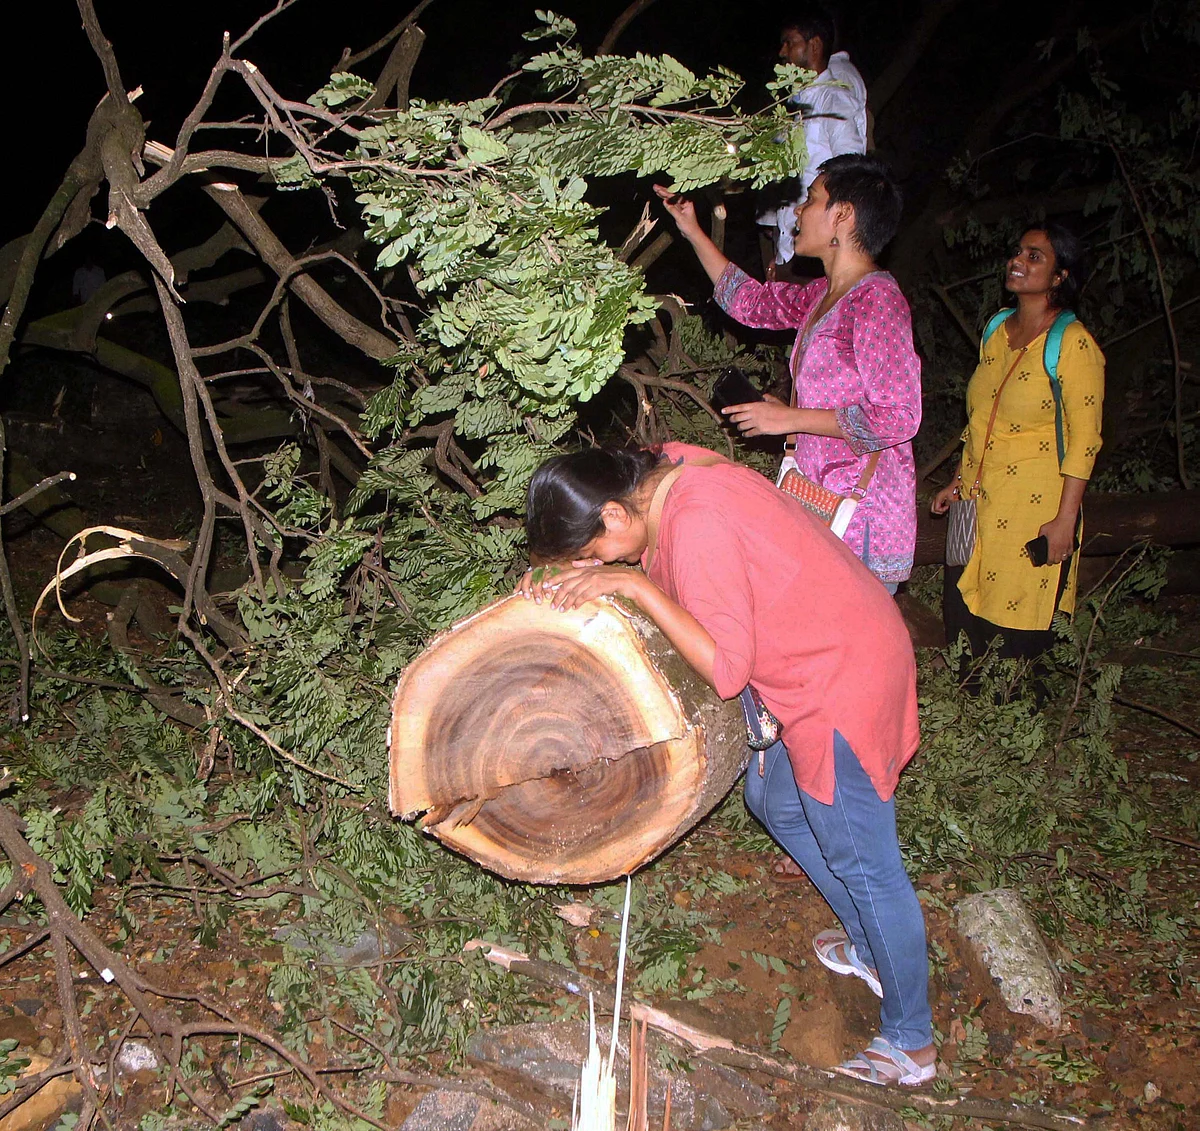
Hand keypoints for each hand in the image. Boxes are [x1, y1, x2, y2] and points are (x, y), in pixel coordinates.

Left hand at [517, 561, 643, 610]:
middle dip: (558, 595)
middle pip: (567, 584)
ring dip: (566, 601)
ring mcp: (593, 580)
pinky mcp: (599, 587)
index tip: (545, 585)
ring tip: (561, 609)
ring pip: (575, 592)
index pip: (566, 573)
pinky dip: (578, 602)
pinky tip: (574, 607)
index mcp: (586, 569)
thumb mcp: (598, 569)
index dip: (554, 579)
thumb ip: (585, 567)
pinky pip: (585, 596)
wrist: (629, 581)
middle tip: (552, 604)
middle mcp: (587, 573)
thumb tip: (573, 564)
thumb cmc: (613, 577)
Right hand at [653, 184, 702, 241]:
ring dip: (663, 194)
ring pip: (671, 198)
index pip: (675, 196)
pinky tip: (661, 196)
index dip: (666, 192)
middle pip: (672, 195)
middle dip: (663, 191)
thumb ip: (672, 209)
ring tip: (656, 189)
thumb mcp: (680, 218)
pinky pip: (670, 203)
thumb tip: (664, 201)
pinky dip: (665, 200)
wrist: (692, 234)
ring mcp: (680, 206)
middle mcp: (684, 202)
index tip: (659, 189)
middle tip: (655, 187)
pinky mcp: (678, 210)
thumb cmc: (689, 227)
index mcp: (687, 202)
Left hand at [721, 393, 794, 436]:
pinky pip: (749, 433)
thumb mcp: (774, 401)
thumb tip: (763, 396)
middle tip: (731, 421)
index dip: (730, 409)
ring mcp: (756, 422)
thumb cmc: (783, 409)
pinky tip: (746, 435)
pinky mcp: (760, 430)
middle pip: (737, 418)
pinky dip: (746, 434)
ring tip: (740, 428)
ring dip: (740, 428)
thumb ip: (767, 398)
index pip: (739, 407)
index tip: (723, 411)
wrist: (789, 419)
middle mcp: (754, 413)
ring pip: (742, 427)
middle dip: (733, 420)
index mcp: (756, 405)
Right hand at [930, 481, 960, 514]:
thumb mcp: (951, 499)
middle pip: (933, 509)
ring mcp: (937, 498)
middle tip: (944, 510)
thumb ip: (947, 505)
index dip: (942, 510)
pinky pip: (937, 505)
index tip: (947, 507)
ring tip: (945, 507)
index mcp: (937, 498)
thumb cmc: (953, 490)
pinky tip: (945, 505)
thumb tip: (945, 507)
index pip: (936, 509)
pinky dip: (940, 507)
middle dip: (939, 511)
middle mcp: (936, 498)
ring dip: (939, 509)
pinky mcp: (939, 498)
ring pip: (934, 508)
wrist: (955, 486)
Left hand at [1037, 516, 1075, 564]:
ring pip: (1064, 558)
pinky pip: (1070, 553)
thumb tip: (1038, 539)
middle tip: (1052, 559)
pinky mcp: (1072, 544)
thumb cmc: (1054, 524)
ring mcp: (1066, 546)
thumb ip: (1039, 536)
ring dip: (1061, 558)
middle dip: (1054, 561)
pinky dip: (1067, 554)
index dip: (1048, 562)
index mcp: (1052, 546)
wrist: (1065, 520)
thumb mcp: (1043, 529)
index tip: (1047, 563)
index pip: (1050, 559)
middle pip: (1057, 560)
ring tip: (1058, 557)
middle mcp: (1060, 548)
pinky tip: (1065, 552)